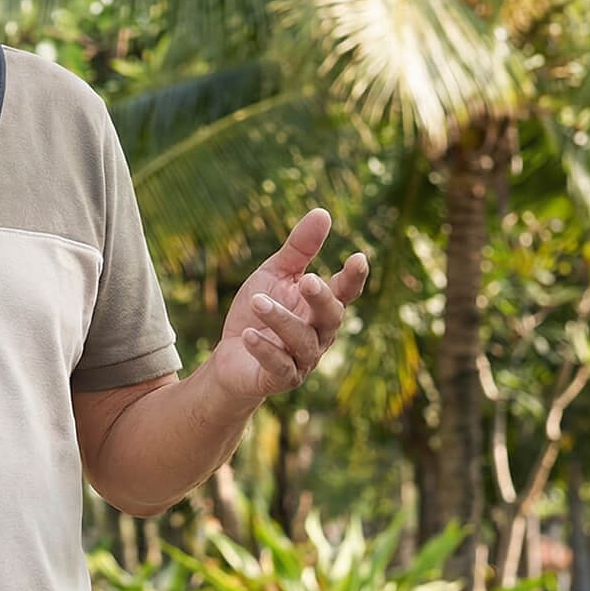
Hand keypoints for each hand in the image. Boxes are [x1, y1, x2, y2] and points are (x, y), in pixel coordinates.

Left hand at [211, 208, 367, 402]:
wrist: (231, 356)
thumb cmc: (261, 311)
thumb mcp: (276, 274)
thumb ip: (299, 248)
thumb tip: (323, 211)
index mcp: (321, 307)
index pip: (345, 292)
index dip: (353, 277)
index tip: (358, 258)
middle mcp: (319, 334)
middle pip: (331, 317)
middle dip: (321, 298)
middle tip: (307, 280)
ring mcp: (302, 359)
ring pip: (301, 340)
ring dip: (280, 319)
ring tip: (256, 301)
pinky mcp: (280, 379)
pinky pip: (277, 366)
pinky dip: (264, 350)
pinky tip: (248, 335)